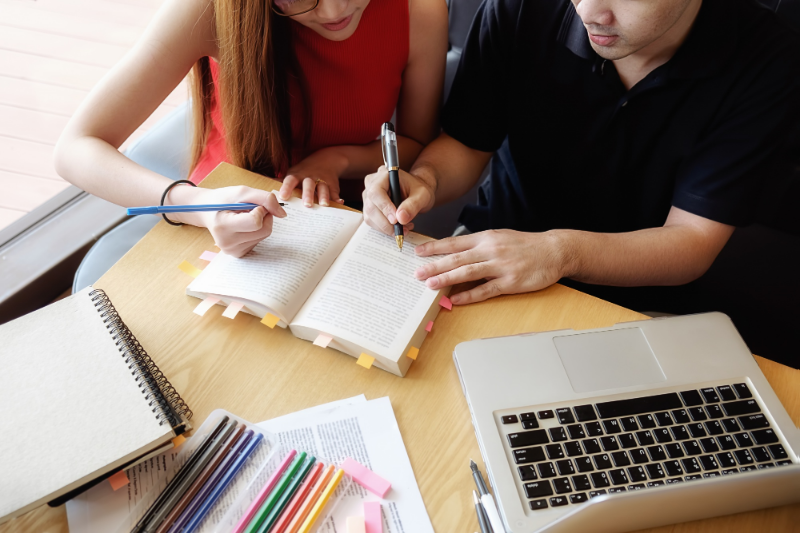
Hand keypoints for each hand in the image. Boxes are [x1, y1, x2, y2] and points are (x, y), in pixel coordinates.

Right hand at [168, 184, 286, 257]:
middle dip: (263, 216)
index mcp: (223, 225)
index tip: (250, 205)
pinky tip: (243, 226)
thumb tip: (283, 214)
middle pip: (264, 230)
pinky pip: (260, 240)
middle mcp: (227, 243)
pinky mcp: (239, 254)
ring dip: (261, 223)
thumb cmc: (224, 200)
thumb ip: (265, 198)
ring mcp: (233, 251)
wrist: (207, 212)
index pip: (255, 222)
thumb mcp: (242, 192)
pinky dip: (257, 230)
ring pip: (264, 235)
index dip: (259, 210)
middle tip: (248, 209)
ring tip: (243, 217)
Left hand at [277, 148, 347, 206]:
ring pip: (323, 188)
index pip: (290, 180)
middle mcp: (310, 177)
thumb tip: (267, 191)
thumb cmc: (305, 170)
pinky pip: (335, 192)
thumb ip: (283, 183)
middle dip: (308, 195)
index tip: (283, 196)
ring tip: (324, 205)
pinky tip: (340, 203)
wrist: (327, 159)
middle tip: (307, 205)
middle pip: (309, 185)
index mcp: (298, 175)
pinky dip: (337, 197)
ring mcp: (322, 180)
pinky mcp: (332, 185)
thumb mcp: (293, 172)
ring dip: (324, 196)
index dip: (286, 188)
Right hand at [362, 166, 435, 235]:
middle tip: (402, 229)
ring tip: (404, 228)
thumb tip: (401, 218)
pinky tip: (398, 227)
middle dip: (386, 222)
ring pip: (369, 217)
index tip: (396, 220)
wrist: (416, 193)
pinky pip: (372, 222)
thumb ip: (412, 205)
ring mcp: (368, 197)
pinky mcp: (369, 208)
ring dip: (386, 227)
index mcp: (383, 175)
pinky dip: (384, 229)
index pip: (376, 192)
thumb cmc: (418, 190)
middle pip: (371, 206)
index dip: (384, 207)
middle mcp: (372, 184)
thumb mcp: (422, 195)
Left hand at [413, 230, 566, 304]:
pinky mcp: (510, 282)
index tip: (418, 252)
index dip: (435, 248)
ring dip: (447, 279)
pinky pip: (486, 290)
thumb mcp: (500, 237)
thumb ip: (479, 244)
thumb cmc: (525, 245)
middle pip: (457, 258)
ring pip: (468, 272)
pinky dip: (469, 296)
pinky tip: (456, 300)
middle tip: (417, 273)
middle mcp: (491, 250)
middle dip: (435, 265)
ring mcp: (500, 266)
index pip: (455, 242)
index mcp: (486, 237)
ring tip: (430, 285)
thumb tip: (455, 253)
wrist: (554, 250)